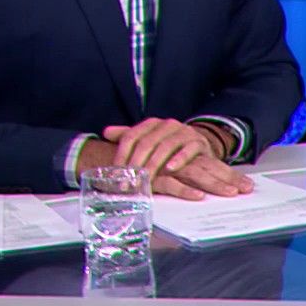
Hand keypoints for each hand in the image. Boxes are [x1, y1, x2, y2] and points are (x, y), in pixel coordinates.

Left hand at [103, 118, 220, 173]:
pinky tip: (170, 169)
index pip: (131, 136)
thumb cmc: (169, 146)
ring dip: (154, 164)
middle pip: (146, 143)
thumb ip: (128, 136)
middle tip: (129, 182)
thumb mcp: (149, 140)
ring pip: (165, 147)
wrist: (200, 145)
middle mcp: (167, 125)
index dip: (121, 154)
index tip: (115, 173)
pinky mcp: (198, 142)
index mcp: (152, 124)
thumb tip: (106, 132)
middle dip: (136, 164)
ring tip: (146, 179)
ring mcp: (184, 132)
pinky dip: (179, 159)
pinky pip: (188, 150)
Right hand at [150, 153, 253, 200]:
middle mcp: (178, 159)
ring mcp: (165, 166)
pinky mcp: (151, 177)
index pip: (211, 164)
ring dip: (212, 184)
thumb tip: (204, 189)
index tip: (247, 185)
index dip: (229, 174)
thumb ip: (183, 176)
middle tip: (245, 190)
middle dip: (228, 179)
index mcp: (183, 156)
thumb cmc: (141, 166)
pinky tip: (198, 197)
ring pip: (194, 174)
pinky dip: (184, 190)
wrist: (110, 161)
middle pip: (208, 168)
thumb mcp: (165, 170)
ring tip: (229, 193)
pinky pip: (170, 184)